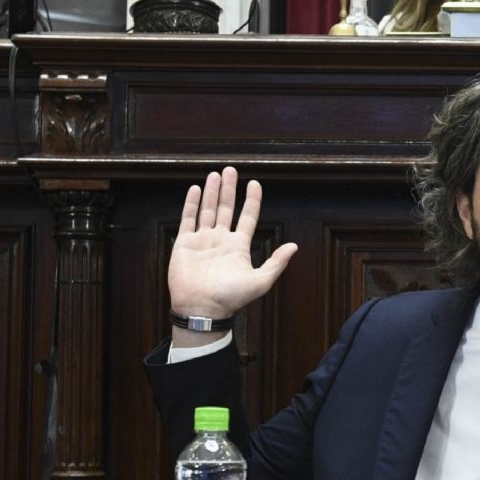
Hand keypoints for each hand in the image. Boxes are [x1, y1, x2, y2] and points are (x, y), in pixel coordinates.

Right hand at [168, 167, 296, 340]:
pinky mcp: (184, 244)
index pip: (247, 217)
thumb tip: (294, 246)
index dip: (251, 200)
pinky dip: (191, 204)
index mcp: (239, 246)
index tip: (254, 183)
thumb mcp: (260, 281)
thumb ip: (276, 262)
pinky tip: (195, 189)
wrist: (202, 309)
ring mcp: (202, 240)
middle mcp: (221, 240)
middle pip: (226, 208)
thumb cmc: (231, 298)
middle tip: (230, 169)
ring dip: (211, 192)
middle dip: (229, 189)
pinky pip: (188, 219)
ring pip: (208, 210)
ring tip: (215, 174)